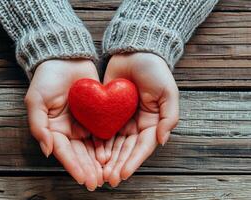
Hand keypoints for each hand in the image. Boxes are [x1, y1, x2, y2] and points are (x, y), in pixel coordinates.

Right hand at [24, 59, 104, 190]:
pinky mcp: (96, 114)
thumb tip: (47, 151)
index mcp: (53, 128)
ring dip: (98, 162)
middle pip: (79, 153)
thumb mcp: (36, 100)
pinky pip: (102, 132)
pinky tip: (113, 155)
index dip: (73, 166)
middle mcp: (69, 129)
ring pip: (91, 147)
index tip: (83, 178)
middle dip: (88, 168)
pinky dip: (107, 144)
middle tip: (98, 182)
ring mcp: (83, 123)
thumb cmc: (46, 78)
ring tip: (107, 174)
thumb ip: (39, 126)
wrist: (65, 58)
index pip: (63, 151)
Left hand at [102, 53, 178, 186]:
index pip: (142, 147)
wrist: (134, 52)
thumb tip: (162, 140)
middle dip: (118, 165)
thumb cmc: (155, 70)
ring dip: (108, 159)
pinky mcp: (108, 112)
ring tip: (99, 171)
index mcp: (152, 122)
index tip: (122, 174)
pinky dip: (99, 143)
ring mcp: (121, 119)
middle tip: (107, 179)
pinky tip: (93, 154)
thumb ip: (168, 117)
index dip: (133, 161)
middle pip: (127, 149)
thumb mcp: (168, 92)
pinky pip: (103, 130)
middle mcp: (136, 124)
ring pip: (114, 144)